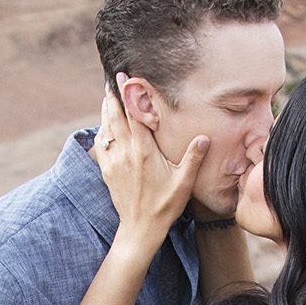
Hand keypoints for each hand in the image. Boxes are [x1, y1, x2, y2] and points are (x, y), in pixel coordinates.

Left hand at [92, 77, 209, 263]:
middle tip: (111, 80)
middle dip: (113, 96)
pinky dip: (101, 132)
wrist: (140, 228)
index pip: (133, 114)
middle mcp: (125, 153)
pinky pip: (100, 145)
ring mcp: (113, 162)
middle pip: (115, 116)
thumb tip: (204, 138)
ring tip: (107, 96)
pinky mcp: (107, 171)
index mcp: (143, 151)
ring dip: (106, 111)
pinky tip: (104, 126)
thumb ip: (193, 159)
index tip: (123, 76)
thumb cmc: (165, 206)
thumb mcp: (183, 183)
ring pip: (106, 128)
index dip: (128, 93)